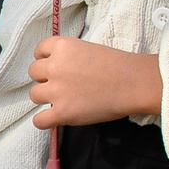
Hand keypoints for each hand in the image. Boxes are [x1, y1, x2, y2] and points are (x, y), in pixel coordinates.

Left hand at [28, 36, 160, 129]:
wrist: (134, 83)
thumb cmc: (119, 65)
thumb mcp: (90, 49)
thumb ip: (70, 56)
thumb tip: (61, 69)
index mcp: (63, 47)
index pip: (40, 49)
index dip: (45, 58)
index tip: (52, 65)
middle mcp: (55, 66)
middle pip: (34, 72)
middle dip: (45, 77)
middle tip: (62, 83)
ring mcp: (56, 90)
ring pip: (34, 95)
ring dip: (46, 97)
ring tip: (62, 100)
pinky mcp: (62, 112)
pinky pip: (39, 120)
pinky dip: (44, 121)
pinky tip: (53, 119)